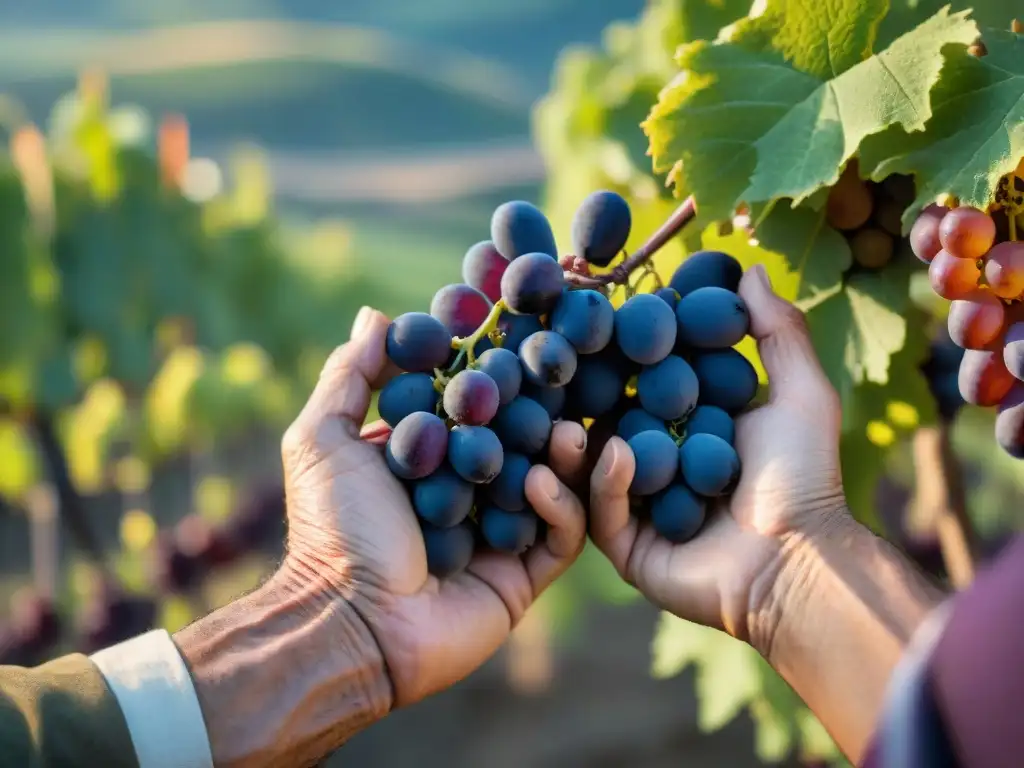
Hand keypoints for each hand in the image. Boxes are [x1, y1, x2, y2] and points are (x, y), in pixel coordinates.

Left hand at [282, 307, 588, 705]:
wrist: (348, 621)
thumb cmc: (333, 528)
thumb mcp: (323, 440)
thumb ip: (349, 377)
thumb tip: (376, 315)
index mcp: (428, 462)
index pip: (473, 411)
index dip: (497, 379)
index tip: (523, 342)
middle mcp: (468, 495)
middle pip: (520, 444)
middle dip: (543, 415)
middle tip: (565, 384)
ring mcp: (498, 537)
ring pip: (551, 487)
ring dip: (564, 457)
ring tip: (569, 431)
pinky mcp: (522, 577)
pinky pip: (559, 537)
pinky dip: (560, 507)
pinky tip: (542, 482)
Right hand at [589, 265, 848, 647]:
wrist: (800, 560)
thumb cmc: (803, 476)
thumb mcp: (801, 392)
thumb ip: (778, 330)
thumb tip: (751, 267)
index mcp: (689, 426)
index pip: (644, 382)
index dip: (623, 353)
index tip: (599, 321)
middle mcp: (659, 463)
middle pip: (607, 421)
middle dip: (584, 397)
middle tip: (563, 364)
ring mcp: (639, 507)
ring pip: (592, 466)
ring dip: (576, 441)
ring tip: (569, 417)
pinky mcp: (626, 546)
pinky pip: (599, 511)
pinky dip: (602, 481)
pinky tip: (615, 451)